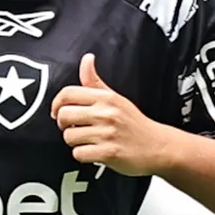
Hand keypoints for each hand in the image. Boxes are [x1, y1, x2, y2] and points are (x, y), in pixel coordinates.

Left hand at [49, 54, 167, 176]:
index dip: (56, 104)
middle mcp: (106, 114)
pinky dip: (83, 155)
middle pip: (63, 115)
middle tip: (74, 127)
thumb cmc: (135, 124)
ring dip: (75, 141)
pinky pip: (78, 154)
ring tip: (88, 140)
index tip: (57, 111)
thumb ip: (95, 82)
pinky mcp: (108, 153)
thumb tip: (86, 59)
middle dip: (64, 124)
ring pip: (69, 136)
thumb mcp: (116, 98)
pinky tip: (94, 151)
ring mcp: (107, 134)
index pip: (68, 94)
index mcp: (106, 98)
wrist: (157, 146)